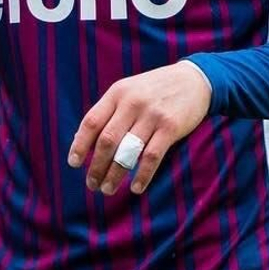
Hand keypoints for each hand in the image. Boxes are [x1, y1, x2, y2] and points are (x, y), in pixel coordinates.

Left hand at [68, 61, 211, 195]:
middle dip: (96, 166)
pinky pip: (152, 156)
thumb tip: (80, 141)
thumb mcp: (128, 91)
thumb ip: (107, 112)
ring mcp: (152, 115)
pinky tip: (136, 188)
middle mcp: (132, 102)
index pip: (91, 121)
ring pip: (127, 151)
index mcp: (117, 93)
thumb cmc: (155, 90)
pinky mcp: (171, 127)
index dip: (80, 145)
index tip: (74, 164)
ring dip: (115, 174)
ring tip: (107, 189)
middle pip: (107, 140)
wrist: (194, 80)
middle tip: (92, 184)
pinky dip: (142, 175)